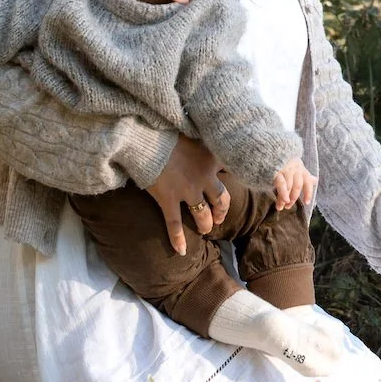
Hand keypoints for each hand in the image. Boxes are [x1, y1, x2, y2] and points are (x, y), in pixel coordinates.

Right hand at [147, 135, 229, 255]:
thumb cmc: (165, 129)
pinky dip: (177, 239)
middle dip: (221, 211)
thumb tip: (206, 138)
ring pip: (202, 215)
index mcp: (211, 157)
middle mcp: (204, 176)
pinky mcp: (169, 199)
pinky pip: (175, 225)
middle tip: (218, 217)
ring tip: (204, 230)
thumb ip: (202, 140)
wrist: (145, 136)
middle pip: (221, 199)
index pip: (232, 171)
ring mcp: (187, 190)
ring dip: (205, 225)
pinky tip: (180, 251)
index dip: (235, 180)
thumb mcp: (192, 130)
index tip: (230, 187)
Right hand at [271, 158, 316, 211]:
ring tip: (281, 207)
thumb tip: (315, 180)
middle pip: (297, 186)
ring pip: (288, 187)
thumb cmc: (287, 162)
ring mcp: (287, 170)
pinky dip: (283, 194)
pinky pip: (281, 184)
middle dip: (293, 198)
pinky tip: (281, 202)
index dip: (308, 192)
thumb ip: (306, 175)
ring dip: (285, 199)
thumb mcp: (298, 167)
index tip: (307, 203)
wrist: (272, 151)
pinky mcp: (276, 171)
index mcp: (302, 170)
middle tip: (288, 206)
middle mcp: (296, 169)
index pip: (308, 182)